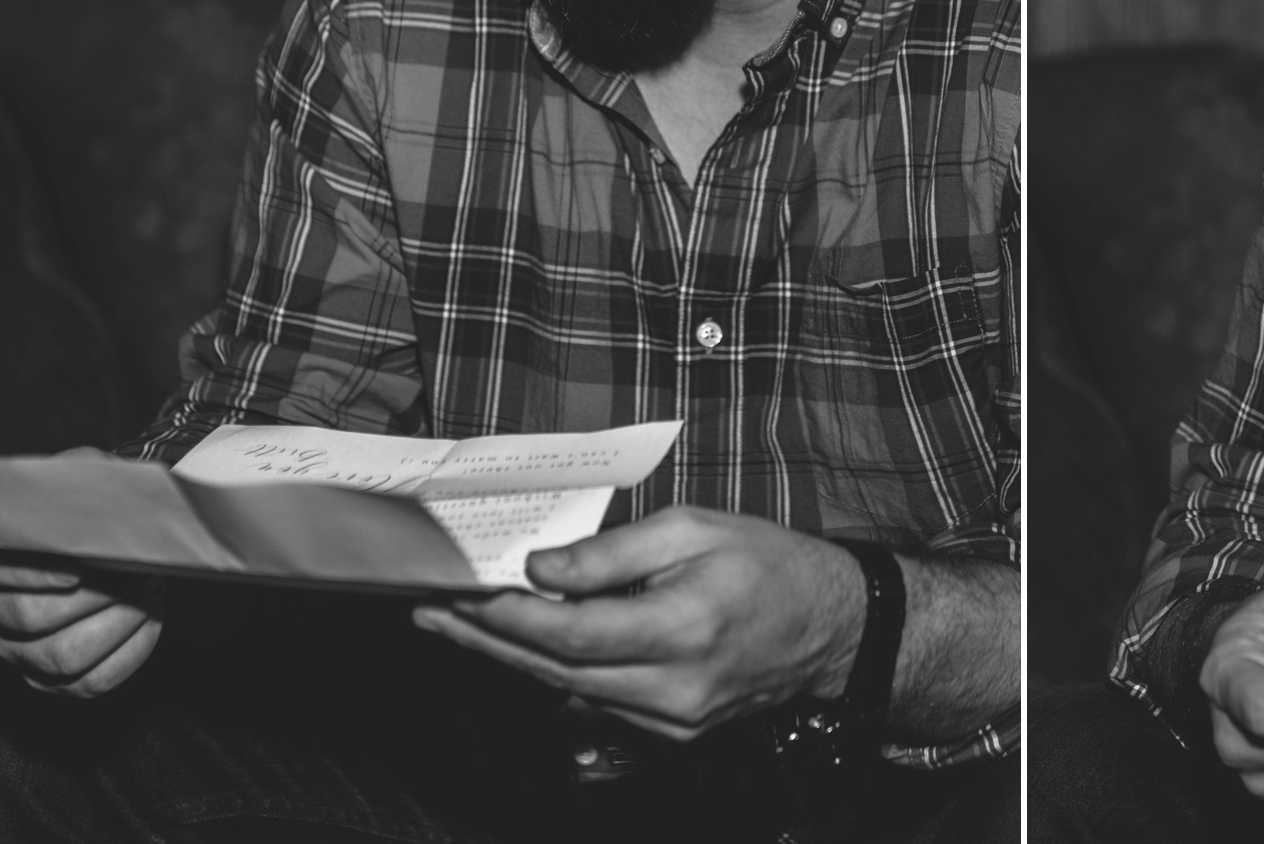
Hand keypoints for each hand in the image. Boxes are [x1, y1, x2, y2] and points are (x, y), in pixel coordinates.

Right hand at [0, 444, 165, 697]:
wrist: (100, 539)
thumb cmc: (87, 507)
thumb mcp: (80, 478)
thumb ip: (84, 476)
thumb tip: (107, 486)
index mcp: (1, 559)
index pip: (1, 574)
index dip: (29, 576)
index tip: (76, 570)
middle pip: (30, 618)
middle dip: (95, 595)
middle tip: (136, 571)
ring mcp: (19, 650)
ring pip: (60, 657)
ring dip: (118, 623)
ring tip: (147, 590)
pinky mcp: (50, 677)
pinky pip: (89, 683)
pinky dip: (130, 653)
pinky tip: (150, 619)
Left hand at [412, 505, 866, 742]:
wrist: (831, 628)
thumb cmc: (767, 563)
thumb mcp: (696, 529)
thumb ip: (615, 552)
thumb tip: (542, 568)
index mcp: (684, 626)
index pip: (574, 632)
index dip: (511, 617)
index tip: (461, 593)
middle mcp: (675, 686)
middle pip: (557, 671)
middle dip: (488, 641)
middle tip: (432, 614)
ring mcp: (673, 720)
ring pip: (570, 694)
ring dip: (512, 660)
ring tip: (460, 628)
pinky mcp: (673, 735)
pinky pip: (597, 707)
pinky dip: (556, 677)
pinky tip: (524, 651)